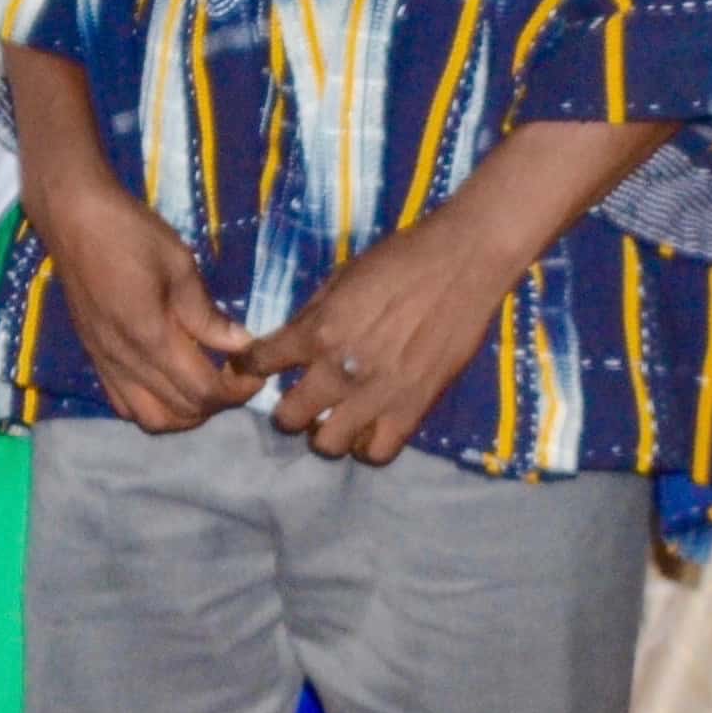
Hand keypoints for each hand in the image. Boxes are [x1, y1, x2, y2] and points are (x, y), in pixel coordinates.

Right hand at [26, 175, 255, 432]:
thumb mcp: (179, 264)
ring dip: (185, 413)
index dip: (237, 390)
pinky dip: (154, 408)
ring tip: (205, 386)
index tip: (256, 372)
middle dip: (218, 403)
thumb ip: (206, 313)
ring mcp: (105, 364)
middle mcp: (125, 361)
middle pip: (181, 411)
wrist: (72, 219)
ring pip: (151, 419)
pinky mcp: (94, 359)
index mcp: (150, 336)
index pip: (203, 390)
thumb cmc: (129, 233)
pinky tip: (169, 384)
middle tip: (236, 376)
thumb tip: (241, 345)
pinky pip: (125, 406)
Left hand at [241, 205, 542, 462]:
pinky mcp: (414, 409)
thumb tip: (289, 342)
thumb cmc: (400, 260)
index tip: (254, 369)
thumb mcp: (341, 278)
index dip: (249, 367)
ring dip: (325, 433)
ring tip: (336, 418)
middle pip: (289, 418)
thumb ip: (312, 316)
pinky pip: (378, 452)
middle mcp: (340, 370)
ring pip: (328, 445)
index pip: (260, 363)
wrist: (462, 263)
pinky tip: (368, 428)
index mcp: (318, 332)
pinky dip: (367, 446)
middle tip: (301, 400)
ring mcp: (377, 396)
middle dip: (288, 410)